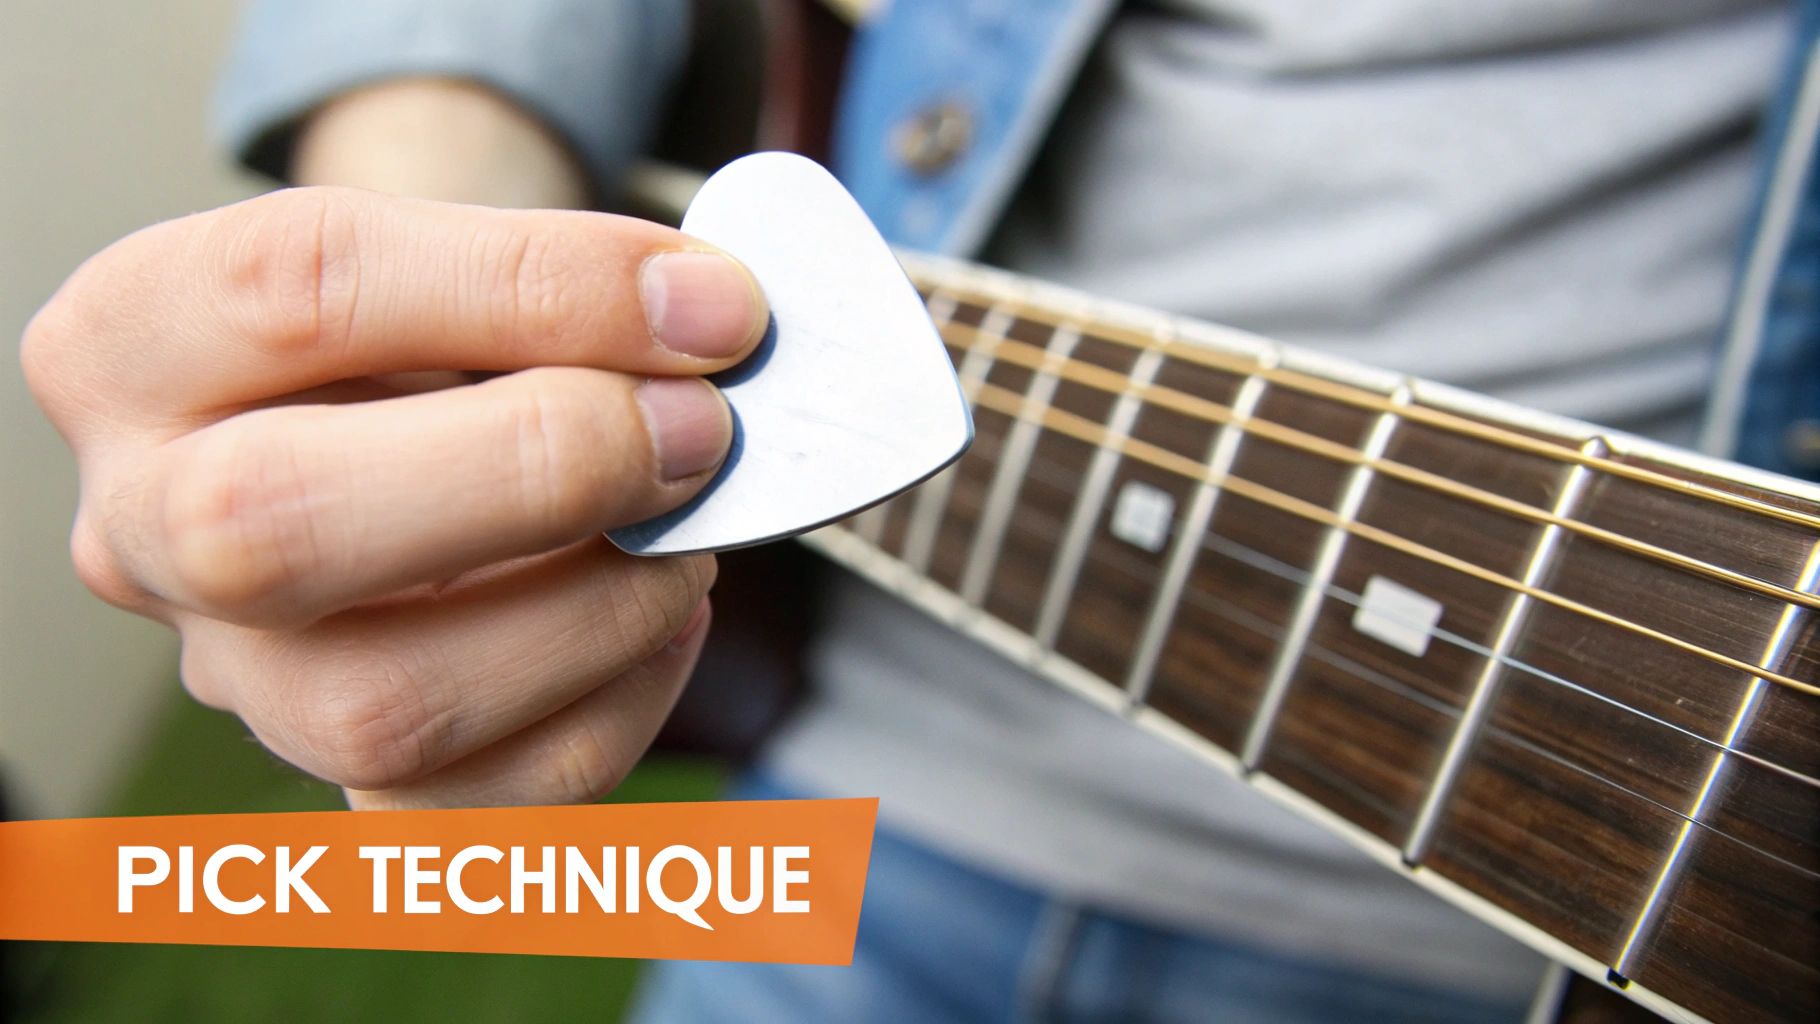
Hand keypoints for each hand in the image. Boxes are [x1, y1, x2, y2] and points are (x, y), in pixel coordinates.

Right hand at [21, 186, 768, 807]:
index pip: (300, 295)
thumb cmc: (413, 330)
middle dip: (540, 471)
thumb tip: (706, 327)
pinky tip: (660, 611)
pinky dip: (621, 702)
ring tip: (685, 531)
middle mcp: (144, 530)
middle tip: (695, 431)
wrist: (376, 421)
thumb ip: (551, 275)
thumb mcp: (445, 251)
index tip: (706, 310)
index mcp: (131, 347)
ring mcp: (236, 680)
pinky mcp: (343, 782)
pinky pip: (487, 801)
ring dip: (602, 610)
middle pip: (278, 529)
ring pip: (385, 710)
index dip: (534, 294)